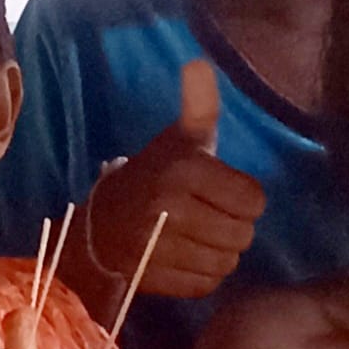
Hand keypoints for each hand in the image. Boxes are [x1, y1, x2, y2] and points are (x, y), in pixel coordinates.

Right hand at [87, 62, 264, 298]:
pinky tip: (183, 259)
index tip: (221, 194)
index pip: (253, 200)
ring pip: (226, 262)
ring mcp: (158, 247)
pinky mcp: (153, 279)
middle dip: (232, 229)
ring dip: (218, 254)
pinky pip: (205, 285)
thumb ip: (198, 106)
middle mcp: (169, 209)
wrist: (96, 227)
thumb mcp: (176, 141)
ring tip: (195, 239)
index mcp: (183, 170)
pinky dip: (200, 276)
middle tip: (207, 218)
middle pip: (243, 235)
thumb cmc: (150, 178)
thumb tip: (200, 63)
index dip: (243, 199)